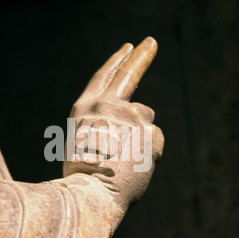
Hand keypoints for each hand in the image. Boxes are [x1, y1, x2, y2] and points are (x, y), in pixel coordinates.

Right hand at [64, 37, 163, 212]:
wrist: (89, 196)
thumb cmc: (84, 179)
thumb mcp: (82, 145)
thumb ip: (105, 126)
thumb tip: (138, 123)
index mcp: (85, 109)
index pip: (104, 77)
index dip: (116, 61)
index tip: (127, 48)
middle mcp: (106, 105)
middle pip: (129, 74)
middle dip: (141, 56)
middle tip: (150, 41)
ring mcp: (128, 115)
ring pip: (146, 118)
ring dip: (141, 135)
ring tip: (124, 160)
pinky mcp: (148, 130)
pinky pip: (155, 141)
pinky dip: (149, 154)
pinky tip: (135, 167)